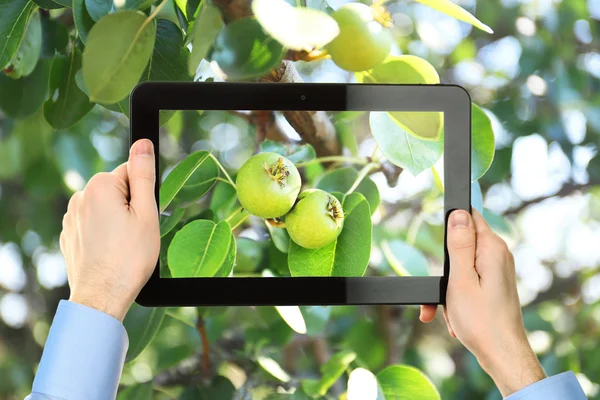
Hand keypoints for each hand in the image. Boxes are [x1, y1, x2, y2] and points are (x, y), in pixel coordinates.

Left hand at [60, 139, 159, 320]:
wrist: (102, 296)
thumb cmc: (129, 258)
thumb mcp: (146, 213)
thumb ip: (143, 174)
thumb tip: (143, 143)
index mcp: (99, 186)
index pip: (132, 173)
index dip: (144, 196)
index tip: (143, 218)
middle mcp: (80, 197)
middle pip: (118, 190)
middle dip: (130, 207)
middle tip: (136, 234)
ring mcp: (71, 217)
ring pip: (106, 208)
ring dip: (117, 220)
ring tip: (123, 246)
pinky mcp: (69, 234)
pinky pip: (94, 224)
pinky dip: (104, 234)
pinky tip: (110, 253)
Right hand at [420, 209, 545, 396]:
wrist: (502, 356)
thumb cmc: (481, 322)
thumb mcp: (460, 280)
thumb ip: (459, 244)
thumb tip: (458, 213)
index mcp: (492, 249)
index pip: (468, 216)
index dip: (450, 225)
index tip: (441, 247)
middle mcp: (498, 256)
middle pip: (460, 245)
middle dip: (443, 268)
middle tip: (439, 293)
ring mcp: (497, 271)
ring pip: (460, 267)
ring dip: (447, 288)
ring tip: (447, 310)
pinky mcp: (493, 285)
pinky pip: (467, 282)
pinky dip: (456, 298)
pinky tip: (454, 317)